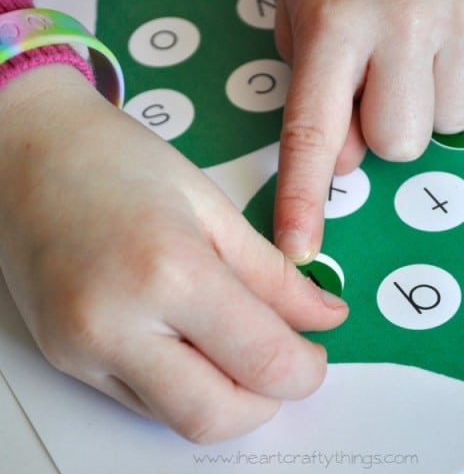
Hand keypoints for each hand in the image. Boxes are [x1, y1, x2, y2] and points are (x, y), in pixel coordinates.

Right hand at [0, 66, 347, 441]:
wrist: (26, 153)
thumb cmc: (117, 161)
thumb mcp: (213, 207)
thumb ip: (274, 275)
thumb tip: (324, 317)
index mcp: (169, 271)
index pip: (262, 361)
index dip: (306, 369)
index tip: (315, 354)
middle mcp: (115, 324)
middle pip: (217, 416)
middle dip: (269, 400)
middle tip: (286, 360)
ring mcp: (82, 350)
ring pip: (180, 420)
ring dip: (229, 398)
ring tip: (241, 346)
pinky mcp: (66, 360)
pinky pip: (146, 402)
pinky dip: (187, 388)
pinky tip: (195, 343)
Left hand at [273, 0, 463, 262]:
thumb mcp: (306, 6)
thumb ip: (314, 87)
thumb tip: (344, 160)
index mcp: (335, 25)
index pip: (312, 132)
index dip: (303, 197)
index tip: (297, 247)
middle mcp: (402, 27)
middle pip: (397, 144)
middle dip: (384, 129)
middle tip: (379, 83)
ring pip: (448, 125)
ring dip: (427, 104)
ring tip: (418, 49)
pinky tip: (452, 36)